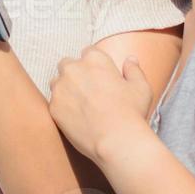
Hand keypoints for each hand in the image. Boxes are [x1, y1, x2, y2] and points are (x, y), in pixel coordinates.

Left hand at [48, 48, 153, 164]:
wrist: (116, 140)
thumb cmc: (132, 113)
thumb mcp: (141, 88)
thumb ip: (134, 70)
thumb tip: (130, 59)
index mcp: (94, 59)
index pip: (88, 53)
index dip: (94, 66)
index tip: (100, 78)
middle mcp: (73, 69)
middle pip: (68, 65)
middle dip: (75, 74)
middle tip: (88, 92)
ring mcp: (60, 88)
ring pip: (57, 83)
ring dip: (65, 90)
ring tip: (80, 106)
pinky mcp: (53, 107)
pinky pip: (54, 103)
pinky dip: (62, 109)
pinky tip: (75, 119)